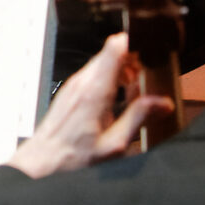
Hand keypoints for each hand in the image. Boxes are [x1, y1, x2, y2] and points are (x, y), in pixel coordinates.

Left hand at [7, 32, 167, 177]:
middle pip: (111, 52)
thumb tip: (162, 103)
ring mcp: (74, 84)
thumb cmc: (73, 157)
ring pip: (103, 62)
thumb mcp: (114, 144)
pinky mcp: (71, 90)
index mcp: (95, 90)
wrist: (42, 161)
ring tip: (136, 91)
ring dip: (123, 70)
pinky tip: (118, 98)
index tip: (153, 51)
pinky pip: (94, 73)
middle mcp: (82, 81)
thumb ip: (138, 119)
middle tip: (149, 78)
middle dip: (134, 60)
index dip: (137, 43)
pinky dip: (111, 78)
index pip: (115, 46)